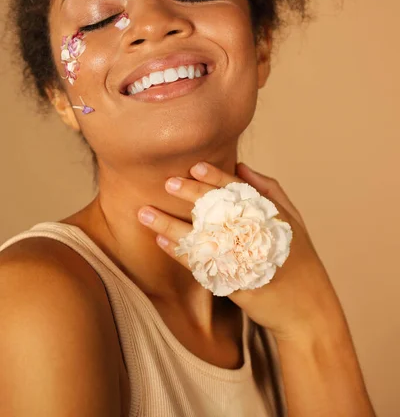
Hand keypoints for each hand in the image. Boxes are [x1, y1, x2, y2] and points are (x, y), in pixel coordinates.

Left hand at [137, 161, 343, 341]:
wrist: (306, 309)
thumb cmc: (299, 259)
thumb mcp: (292, 219)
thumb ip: (269, 190)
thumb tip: (240, 166)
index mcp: (271, 215)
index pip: (240, 190)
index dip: (216, 177)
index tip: (195, 166)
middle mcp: (257, 233)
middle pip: (218, 209)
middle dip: (190, 194)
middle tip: (167, 182)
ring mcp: (244, 259)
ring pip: (200, 236)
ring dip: (169, 224)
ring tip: (145, 212)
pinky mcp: (232, 282)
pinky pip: (199, 264)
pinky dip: (178, 252)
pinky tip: (160, 240)